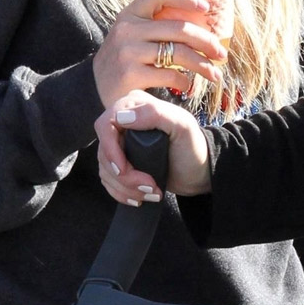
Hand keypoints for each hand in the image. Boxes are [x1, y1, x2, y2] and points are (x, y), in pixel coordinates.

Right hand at [91, 0, 226, 111]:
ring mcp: (128, 52)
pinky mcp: (131, 75)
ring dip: (202, 65)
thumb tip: (200, 25)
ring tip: (214, 74)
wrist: (93, 88)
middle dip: (206, 41)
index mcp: (129, 14)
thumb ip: (154, 26)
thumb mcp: (131, 35)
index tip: (205, 7)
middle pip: (178, 29)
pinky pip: (170, 75)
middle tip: (221, 54)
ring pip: (178, 53)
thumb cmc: (123, 60)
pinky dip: (184, 81)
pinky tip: (187, 85)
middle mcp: (127, 30)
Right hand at [97, 88, 212, 205]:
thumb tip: (121, 116)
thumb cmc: (194, 147)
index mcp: (134, 105)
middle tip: (150, 187)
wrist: (199, 173)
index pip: (105, 125)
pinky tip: (139, 199)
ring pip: (105, 169)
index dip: (110, 150)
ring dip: (125, 188)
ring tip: (152, 193)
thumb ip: (154, 113)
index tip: (124, 170)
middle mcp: (123, 122)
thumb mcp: (181, 126)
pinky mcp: (121, 163)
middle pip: (104, 151)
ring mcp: (120, 144)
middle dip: (124, 176)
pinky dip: (121, 193)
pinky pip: (108, 180)